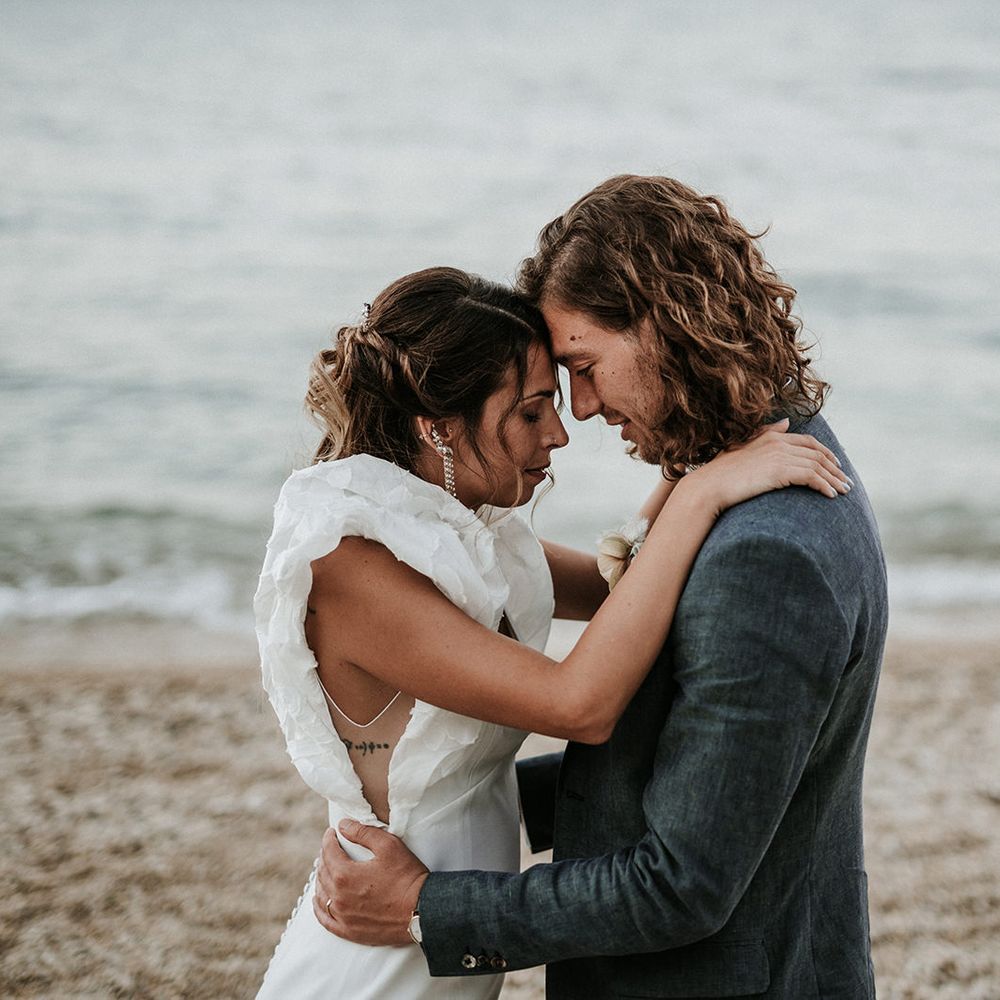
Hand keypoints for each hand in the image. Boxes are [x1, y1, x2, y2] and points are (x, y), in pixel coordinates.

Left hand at [312, 820, 428, 945]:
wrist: (422, 910)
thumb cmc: (406, 876)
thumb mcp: (388, 846)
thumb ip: (363, 832)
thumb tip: (343, 825)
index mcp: (345, 875)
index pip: (328, 852)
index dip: (329, 839)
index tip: (332, 832)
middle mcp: (338, 897)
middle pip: (323, 873)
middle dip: (325, 856)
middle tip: (331, 848)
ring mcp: (342, 917)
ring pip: (321, 895)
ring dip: (321, 879)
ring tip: (326, 869)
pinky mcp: (349, 931)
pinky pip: (325, 919)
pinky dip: (319, 907)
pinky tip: (319, 900)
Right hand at [682, 419, 851, 516]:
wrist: (708, 486)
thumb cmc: (720, 473)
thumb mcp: (742, 449)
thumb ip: (765, 434)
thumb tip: (785, 422)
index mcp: (771, 437)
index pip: (808, 442)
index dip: (826, 452)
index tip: (836, 465)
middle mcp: (778, 442)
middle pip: (818, 453)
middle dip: (835, 468)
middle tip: (847, 482)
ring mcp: (779, 455)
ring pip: (818, 466)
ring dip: (834, 479)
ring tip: (844, 491)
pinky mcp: (780, 471)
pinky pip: (812, 477)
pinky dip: (824, 485)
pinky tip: (831, 495)